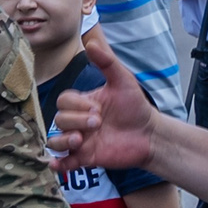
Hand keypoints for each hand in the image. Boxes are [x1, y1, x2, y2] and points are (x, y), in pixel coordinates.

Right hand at [50, 26, 157, 173]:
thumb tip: (91, 43)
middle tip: (98, 123)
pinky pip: (64, 162)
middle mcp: (79, 122)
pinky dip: (57, 164)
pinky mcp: (86, 158)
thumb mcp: (123, 81)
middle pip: (59, 119)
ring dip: (63, 140)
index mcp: (84, 103)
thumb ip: (106, 62)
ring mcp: (81, 140)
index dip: (76, 104)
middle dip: (76, 121)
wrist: (151, 135)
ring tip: (80, 141)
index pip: (64, 100)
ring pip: (56, 140)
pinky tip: (56, 165)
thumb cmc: (136, 107)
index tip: (98, 108)